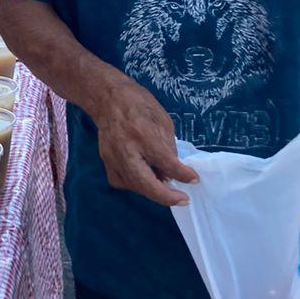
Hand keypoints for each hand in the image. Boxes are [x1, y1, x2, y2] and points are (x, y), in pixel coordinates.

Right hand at [81, 73, 198, 206]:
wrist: (108, 98)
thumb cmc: (139, 105)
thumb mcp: (163, 121)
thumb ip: (168, 147)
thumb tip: (172, 172)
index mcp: (143, 134)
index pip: (165, 161)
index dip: (182, 174)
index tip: (194, 179)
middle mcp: (126, 149)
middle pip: (146, 183)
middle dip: (166, 196)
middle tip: (183, 200)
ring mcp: (113, 157)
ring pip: (134, 186)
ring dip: (153, 191)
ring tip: (166, 188)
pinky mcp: (106, 162)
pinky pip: (123, 182)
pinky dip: (136, 185)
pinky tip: (145, 179)